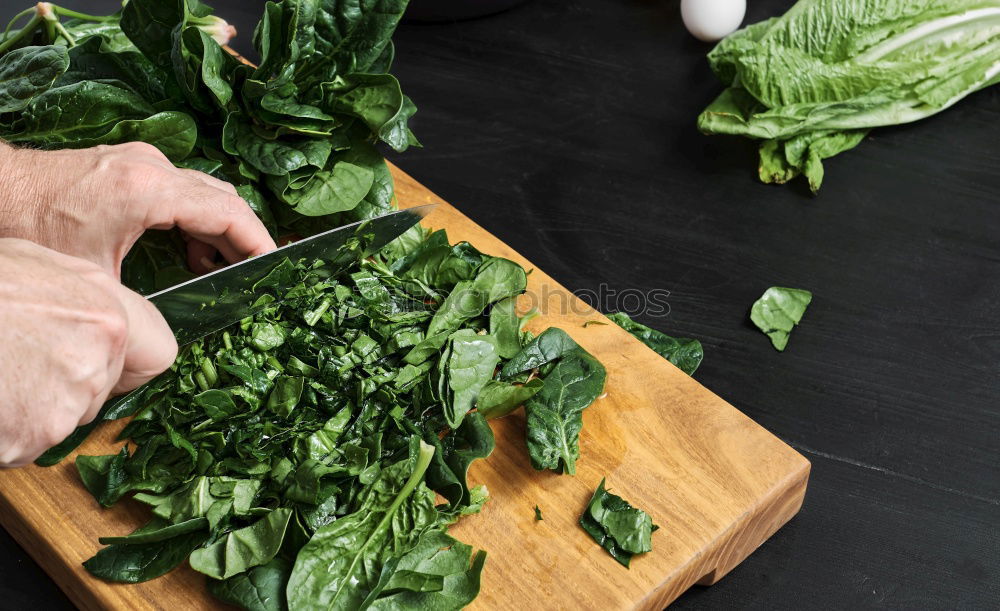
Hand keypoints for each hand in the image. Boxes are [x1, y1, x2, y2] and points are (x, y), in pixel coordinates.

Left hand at [0, 141, 276, 277]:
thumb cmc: (27, 226)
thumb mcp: (93, 274)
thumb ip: (143, 296)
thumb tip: (175, 327)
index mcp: (149, 190)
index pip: (228, 212)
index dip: (258, 242)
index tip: (275, 267)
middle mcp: (152, 167)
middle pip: (224, 199)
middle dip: (245, 238)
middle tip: (255, 275)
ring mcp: (141, 162)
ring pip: (205, 193)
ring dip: (220, 230)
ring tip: (224, 270)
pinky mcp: (130, 166)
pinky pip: (183, 190)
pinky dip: (197, 219)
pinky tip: (192, 251)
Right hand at [0, 239, 176, 465]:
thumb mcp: (33, 263)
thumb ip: (83, 294)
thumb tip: (102, 316)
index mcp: (106, 312)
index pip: (160, 353)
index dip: (134, 361)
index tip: (111, 361)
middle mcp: (96, 357)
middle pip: (104, 390)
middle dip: (71, 383)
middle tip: (19, 359)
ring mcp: (64, 402)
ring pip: (64, 418)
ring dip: (33, 407)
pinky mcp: (29, 437)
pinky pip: (26, 442)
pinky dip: (6, 430)